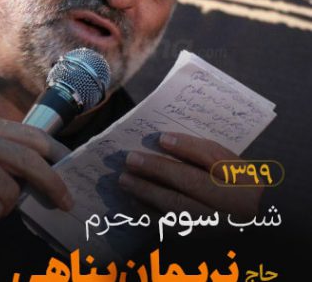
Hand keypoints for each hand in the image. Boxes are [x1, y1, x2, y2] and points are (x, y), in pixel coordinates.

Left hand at [118, 132, 262, 218]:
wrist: (256, 229)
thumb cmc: (239, 189)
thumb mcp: (232, 166)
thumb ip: (202, 152)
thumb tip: (166, 140)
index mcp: (244, 182)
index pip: (215, 161)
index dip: (187, 148)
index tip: (161, 138)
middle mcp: (233, 207)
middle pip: (193, 185)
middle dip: (158, 170)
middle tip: (130, 159)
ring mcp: (217, 229)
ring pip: (179, 211)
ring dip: (148, 194)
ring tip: (125, 180)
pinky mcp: (200, 244)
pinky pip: (172, 230)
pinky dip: (150, 215)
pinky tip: (134, 202)